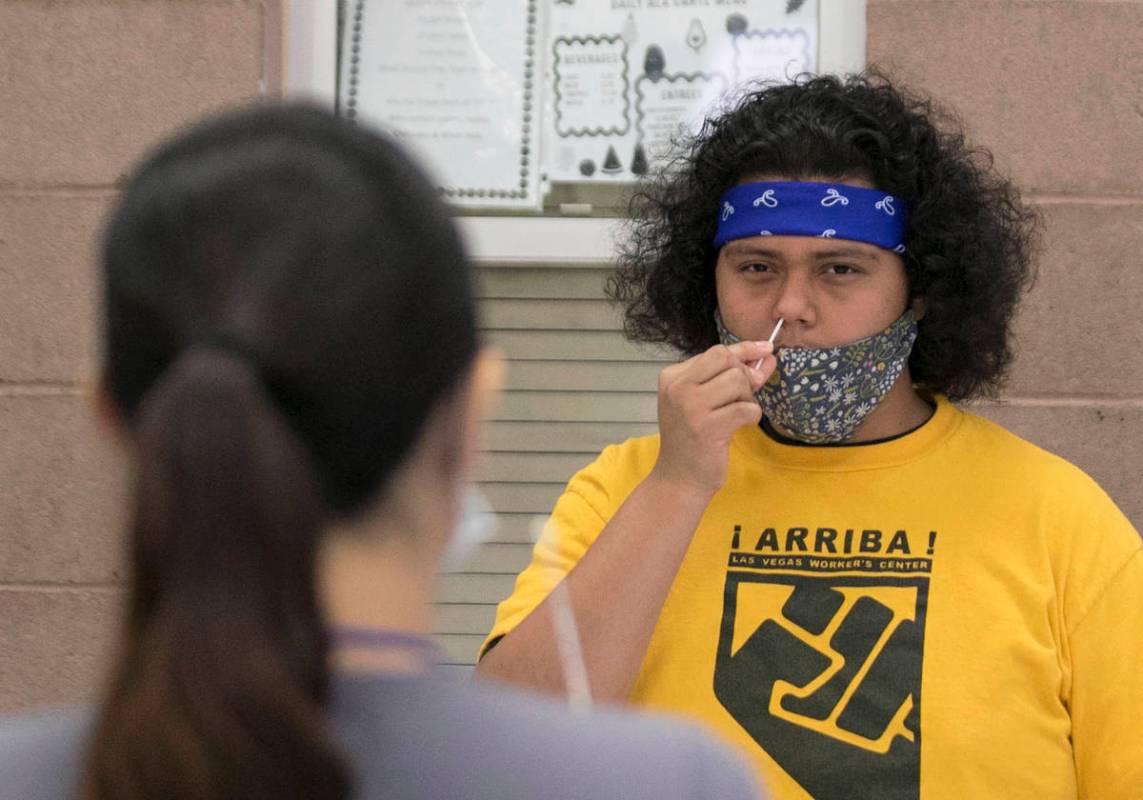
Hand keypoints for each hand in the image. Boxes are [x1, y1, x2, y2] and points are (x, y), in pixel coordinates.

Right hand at [650, 340, 775, 495]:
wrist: (679, 478)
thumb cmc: (693, 438)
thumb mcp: (706, 400)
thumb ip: (732, 376)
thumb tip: (767, 356)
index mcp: (672, 376)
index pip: (716, 351)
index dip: (744, 350)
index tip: (766, 348)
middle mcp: (677, 387)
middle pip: (728, 361)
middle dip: (744, 377)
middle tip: (742, 398)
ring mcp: (690, 407)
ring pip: (738, 381)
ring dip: (747, 398)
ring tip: (735, 414)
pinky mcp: (707, 427)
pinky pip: (746, 408)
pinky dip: (751, 416)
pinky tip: (739, 426)